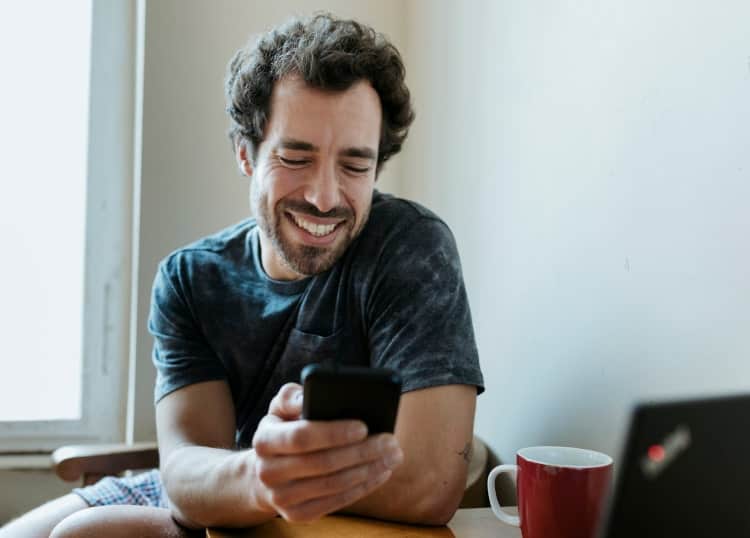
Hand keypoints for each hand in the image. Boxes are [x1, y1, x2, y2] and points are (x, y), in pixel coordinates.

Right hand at [251, 383, 403, 521]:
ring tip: (392, 456)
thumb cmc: (284, 428)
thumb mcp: (282, 407)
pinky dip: (363, 487)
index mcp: (264, 439)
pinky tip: (381, 472)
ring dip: (368, 470)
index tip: (363, 426)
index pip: (301, 436)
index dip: (334, 433)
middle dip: (361, 452)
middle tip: (390, 441)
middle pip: (322, 463)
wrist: (265, 470)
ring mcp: (281, 497)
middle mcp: (267, 472)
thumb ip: (294, 396)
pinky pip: (336, 502)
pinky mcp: (297, 514)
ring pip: (333, 485)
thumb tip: (309, 397)